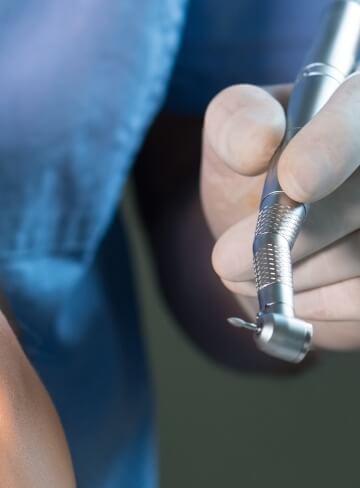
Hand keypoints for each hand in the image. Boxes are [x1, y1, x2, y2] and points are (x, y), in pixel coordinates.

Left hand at [201, 76, 359, 350]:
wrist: (274, 226)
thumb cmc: (261, 169)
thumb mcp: (234, 135)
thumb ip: (237, 123)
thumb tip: (258, 141)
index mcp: (359, 99)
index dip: (333, 145)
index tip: (294, 182)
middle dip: (298, 237)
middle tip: (225, 261)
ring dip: (299, 276)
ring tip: (246, 273)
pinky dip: (318, 304)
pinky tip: (288, 294)